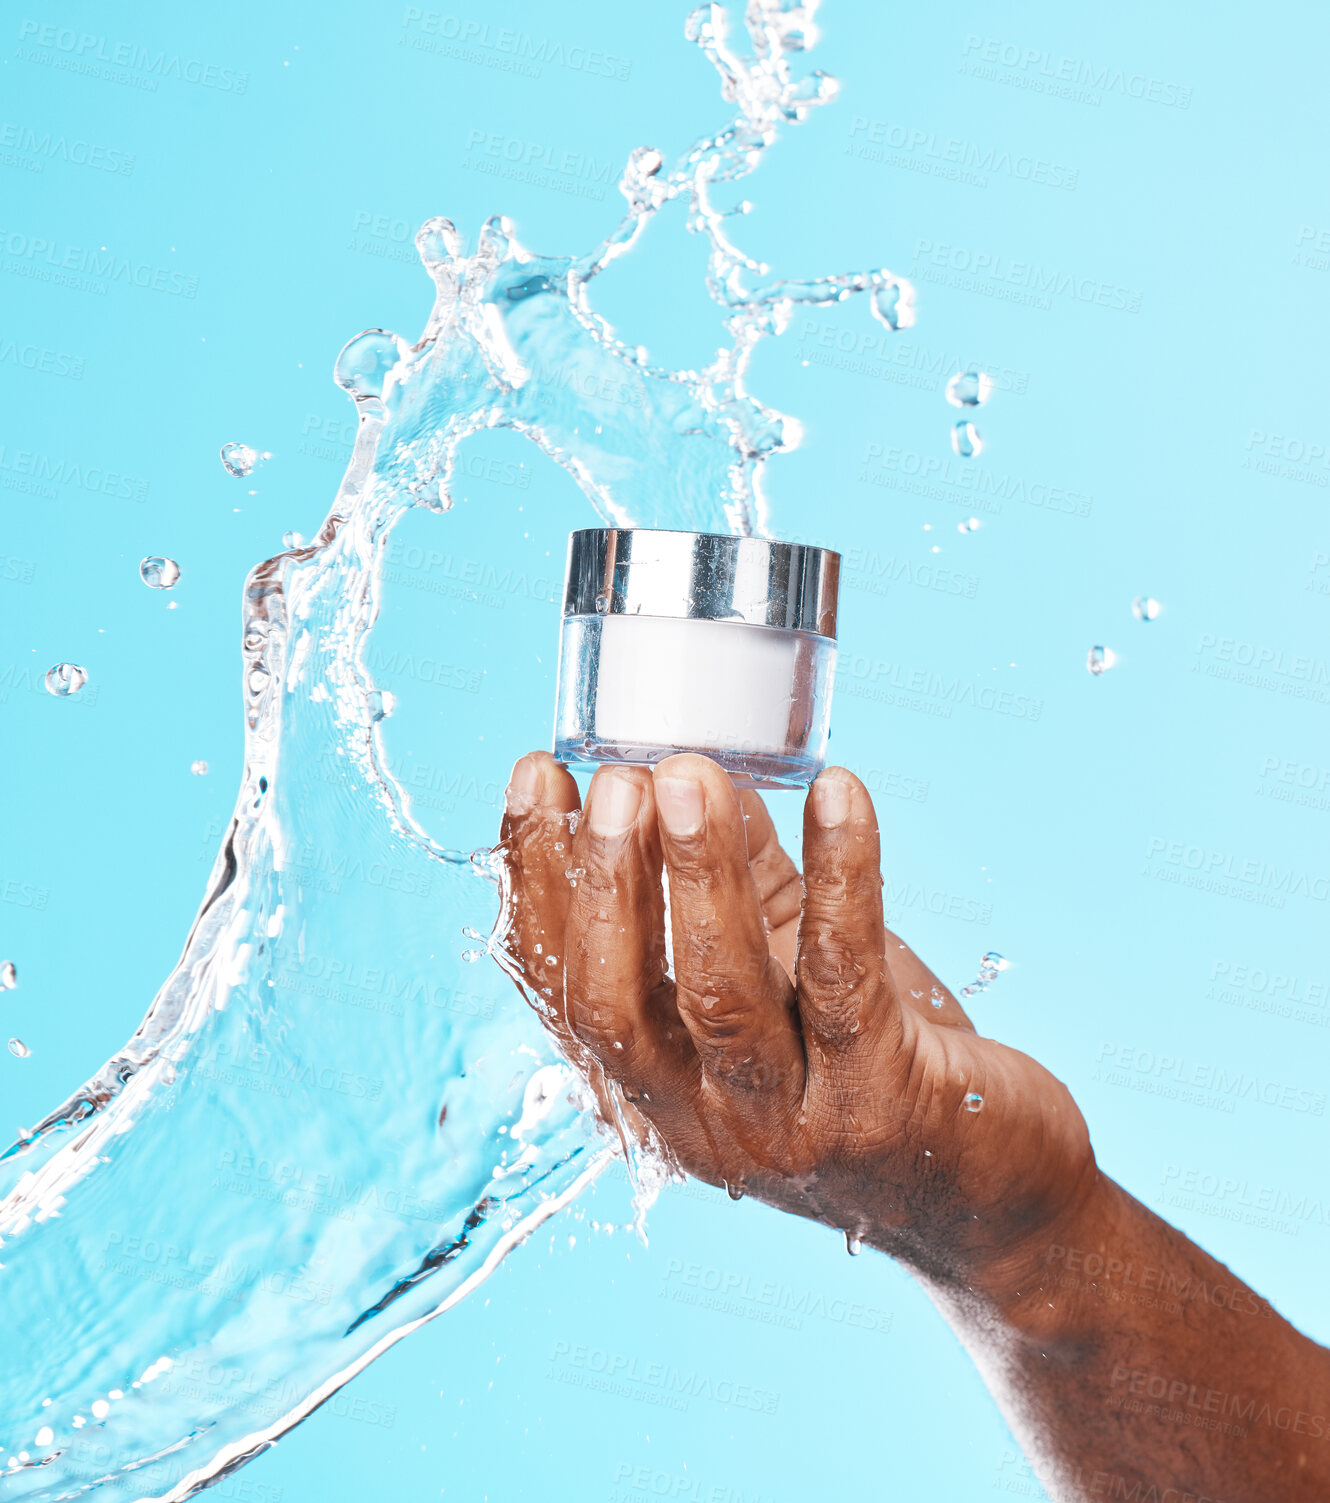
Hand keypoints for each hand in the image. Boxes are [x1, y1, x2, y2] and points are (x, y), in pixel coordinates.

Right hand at [498, 751, 1100, 1297]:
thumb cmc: (875, 1074)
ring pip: (719, 996)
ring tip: (689, 777)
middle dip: (604, 883)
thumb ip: (737, 888)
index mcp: (652, 1091)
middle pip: (616, 1005)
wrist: (990, 1201)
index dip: (535, 879)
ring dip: (696, 877)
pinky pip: (845, 976)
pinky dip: (840, 875)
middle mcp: (699, 1122)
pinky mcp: (879, 1103)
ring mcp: (787, 1123)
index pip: (561, 987)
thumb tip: (693, 774)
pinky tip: (839, 794)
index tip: (537, 776)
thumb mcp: (785, 979)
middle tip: (613, 780)